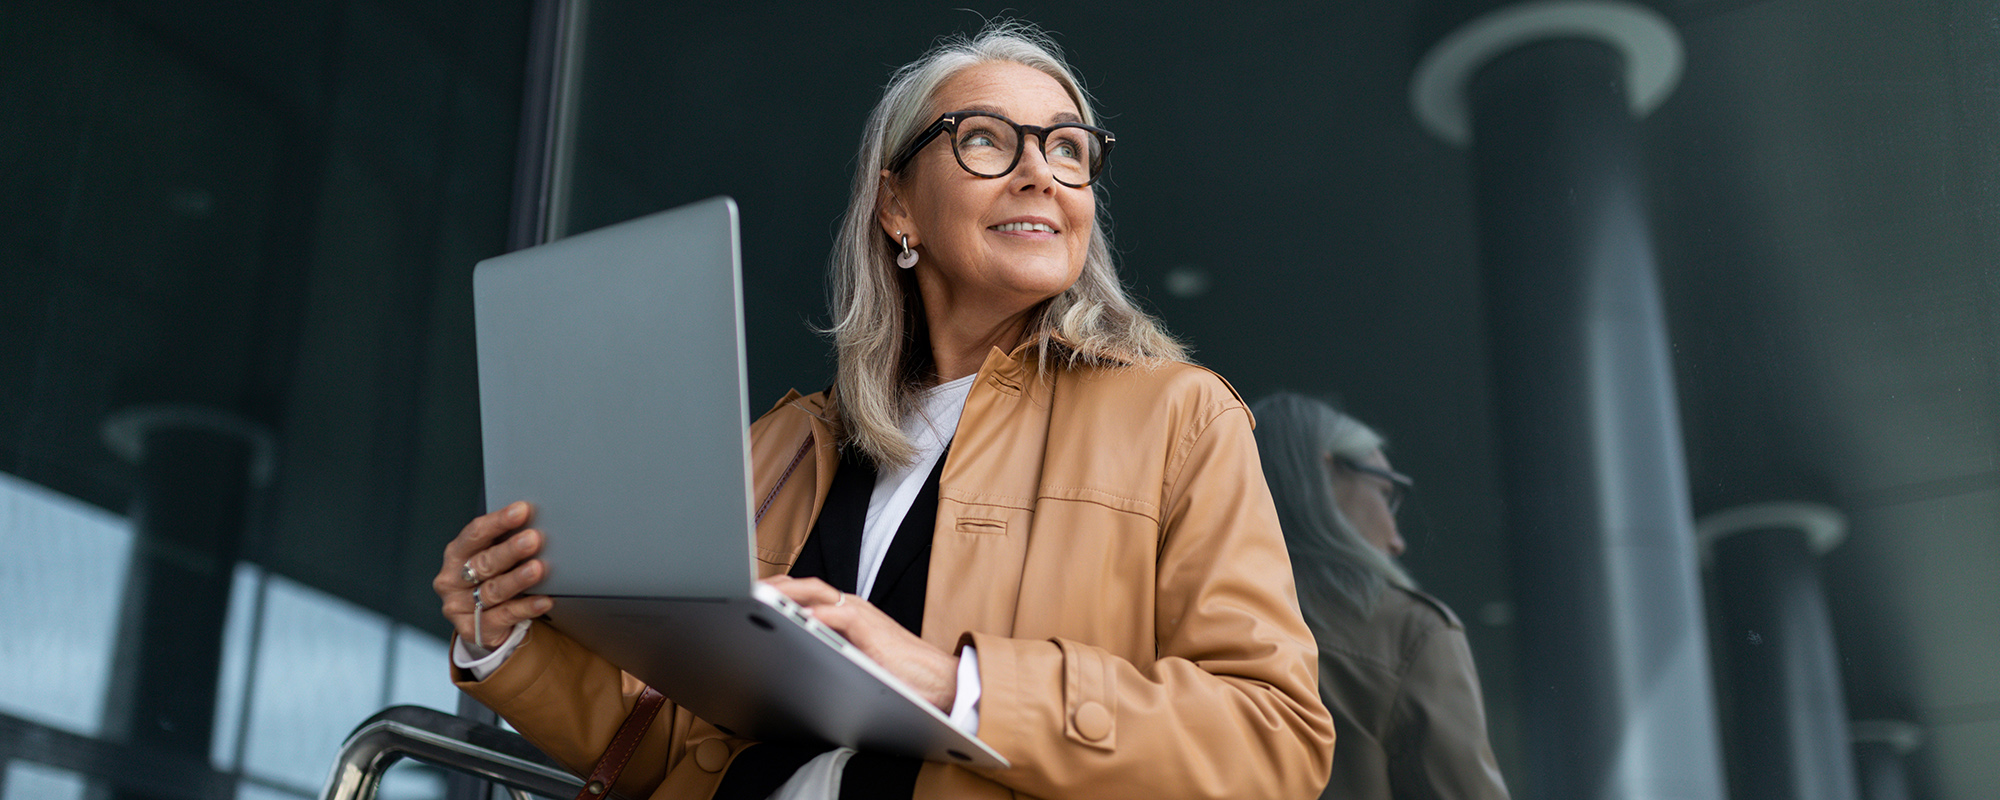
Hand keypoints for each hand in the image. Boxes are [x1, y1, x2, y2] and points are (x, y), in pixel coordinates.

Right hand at [435, 501, 553, 649]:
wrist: (483, 620)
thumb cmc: (491, 578)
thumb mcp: (492, 557)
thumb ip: (505, 541)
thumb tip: (535, 521)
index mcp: (456, 554)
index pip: (475, 534)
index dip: (498, 522)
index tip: (522, 510)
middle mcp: (452, 580)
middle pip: (484, 563)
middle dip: (510, 550)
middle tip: (533, 539)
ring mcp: (460, 607)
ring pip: (494, 591)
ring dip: (518, 579)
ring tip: (539, 569)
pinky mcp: (474, 629)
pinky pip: (505, 616)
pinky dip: (527, 607)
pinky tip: (544, 600)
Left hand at [762, 575, 958, 709]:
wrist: (938, 681)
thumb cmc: (899, 676)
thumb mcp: (855, 660)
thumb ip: (829, 652)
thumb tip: (794, 665)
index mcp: (845, 614)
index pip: (805, 594)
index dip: (777, 592)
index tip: (751, 596)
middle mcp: (850, 607)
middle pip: (805, 586)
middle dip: (773, 587)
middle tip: (744, 592)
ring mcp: (859, 614)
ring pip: (816, 593)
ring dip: (785, 593)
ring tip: (759, 597)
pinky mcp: (869, 627)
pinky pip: (837, 613)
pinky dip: (813, 613)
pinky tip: (794, 617)